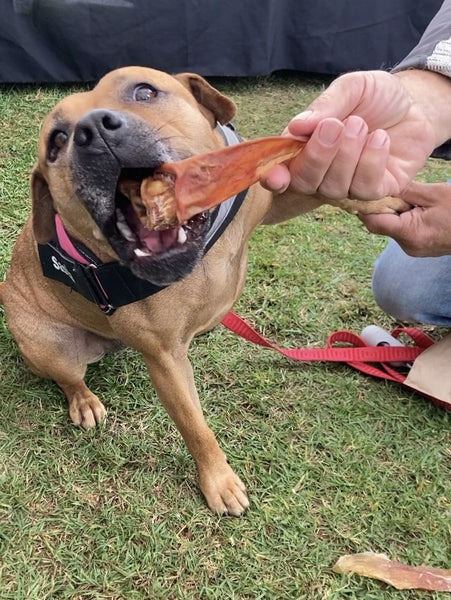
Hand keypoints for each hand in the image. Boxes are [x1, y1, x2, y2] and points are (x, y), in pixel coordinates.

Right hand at [262, 70, 437, 199]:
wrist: (416, 104)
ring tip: (361, 125)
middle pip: (304, 182)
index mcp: (303, 148)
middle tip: (335, 127)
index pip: (281, 171)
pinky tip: (380, 139)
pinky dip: (371, 162)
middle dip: (317, 157)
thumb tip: (297, 126)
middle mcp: (321, 172)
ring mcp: (347, 185)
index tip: (275, 177)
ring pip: (334, 187)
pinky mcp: (375, 191)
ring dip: (347, 155)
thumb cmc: (376, 96)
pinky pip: (365, 188)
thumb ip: (326, 106)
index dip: (274, 178)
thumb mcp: (352, 88)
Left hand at [360, 181, 450, 256]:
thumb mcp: (435, 194)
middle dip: (382, 205)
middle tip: (391, 188)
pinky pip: (403, 231)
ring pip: (391, 227)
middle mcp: (408, 246)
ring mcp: (413, 249)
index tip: (364, 189)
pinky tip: (416, 207)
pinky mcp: (419, 247)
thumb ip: (406, 190)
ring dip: (394, 211)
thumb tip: (382, 183)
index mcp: (410, 233)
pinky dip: (404, 218)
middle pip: (380, 224)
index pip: (372, 221)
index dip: (365, 205)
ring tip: (410, 197)